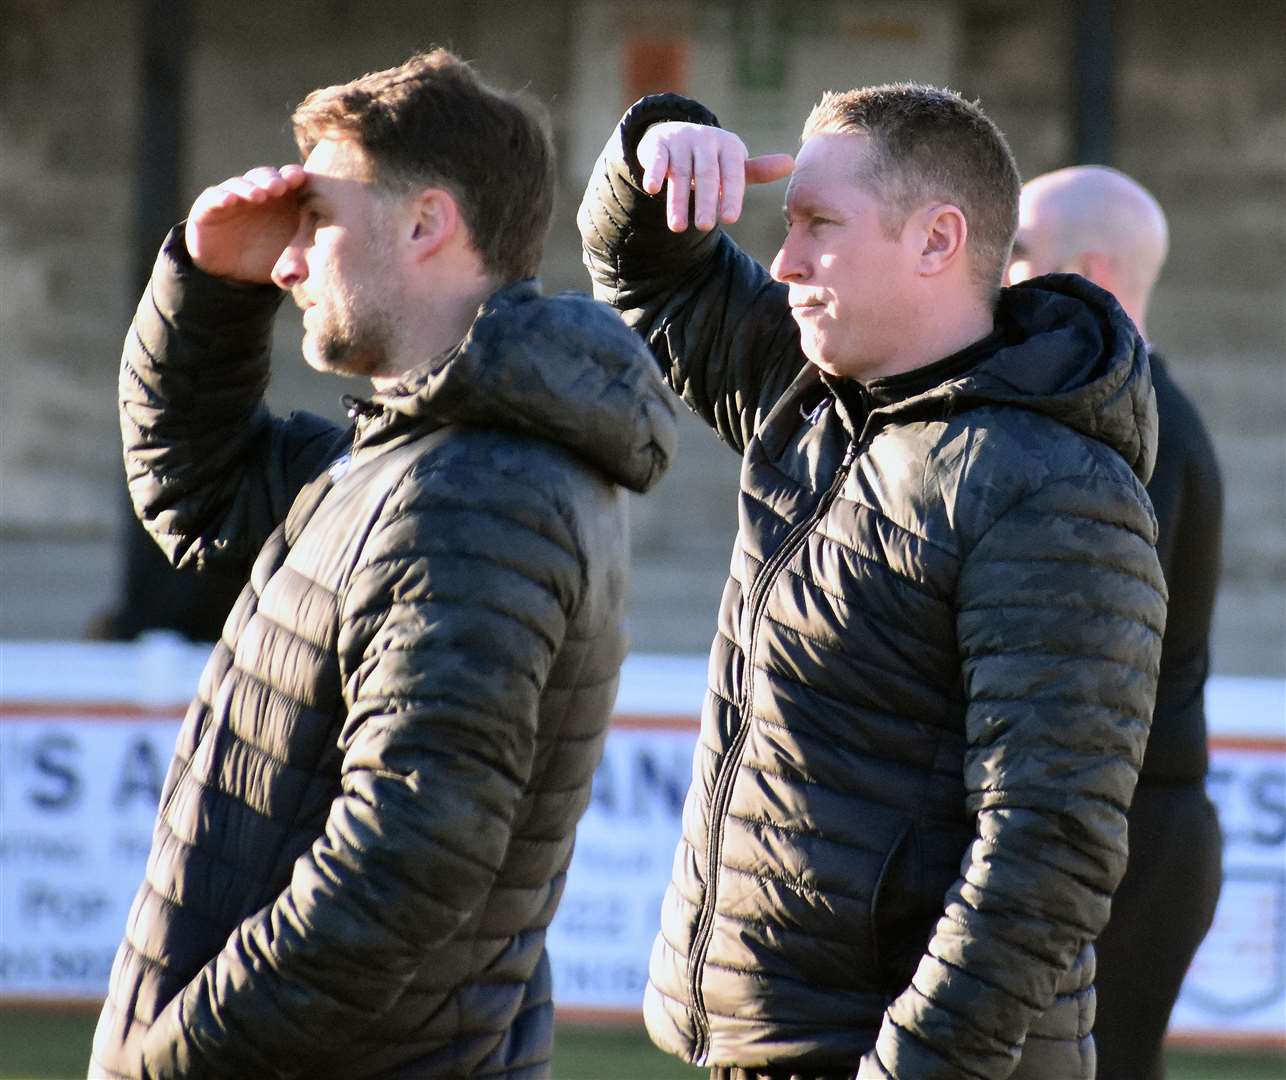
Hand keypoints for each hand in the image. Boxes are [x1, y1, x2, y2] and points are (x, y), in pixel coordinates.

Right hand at [184, 165, 307, 283]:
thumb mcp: (285, 264)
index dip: (293, 175)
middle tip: (280, 187)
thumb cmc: (265, 259)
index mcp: (281, 200)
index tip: (300, 178)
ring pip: (239, 183)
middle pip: (265, 177)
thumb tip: (300, 275)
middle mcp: (256, 194)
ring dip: (249, 187)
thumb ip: (296, 266)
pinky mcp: (208, 207)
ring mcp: (232, 198)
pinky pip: (213, 197)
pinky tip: (230, 201)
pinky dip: (221, 196)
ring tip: (258, 195)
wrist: (228, 271)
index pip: (288, 180)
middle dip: (272, 179)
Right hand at [637, 121, 793, 232]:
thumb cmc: (710, 159)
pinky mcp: (659, 144)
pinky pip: (656, 159)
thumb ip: (756, 171)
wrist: (675, 135)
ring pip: (679, 173)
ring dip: (677, 201)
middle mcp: (706, 139)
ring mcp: (681, 140)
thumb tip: (791, 163)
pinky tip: (651, 190)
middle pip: (706, 174)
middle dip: (705, 201)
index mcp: (728, 146)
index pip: (733, 173)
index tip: (730, 219)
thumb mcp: (732, 165)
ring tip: (677, 228)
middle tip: (704, 227)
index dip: (731, 195)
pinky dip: (653, 173)